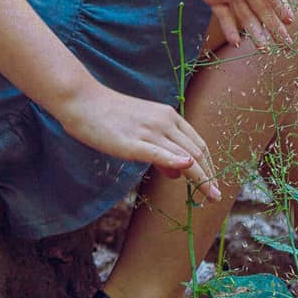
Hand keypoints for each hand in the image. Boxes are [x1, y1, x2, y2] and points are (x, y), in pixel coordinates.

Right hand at [52, 82, 222, 202]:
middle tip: (216, 196)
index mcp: (168, 115)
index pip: (199, 143)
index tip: (214, 184)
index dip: (210, 166)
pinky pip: (160, 153)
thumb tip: (179, 171)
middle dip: (210, 176)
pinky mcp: (133, 142)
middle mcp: (164, 121)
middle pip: (197, 152)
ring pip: (185, 156)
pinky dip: (176, 161)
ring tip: (211, 196)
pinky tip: (187, 169)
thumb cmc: (109, 115)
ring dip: (202, 179)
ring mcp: (149, 131)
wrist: (82, 100)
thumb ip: (161, 147)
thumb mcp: (141, 127)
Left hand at [158, 0, 294, 50]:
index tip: (290, 18)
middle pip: (263, 6)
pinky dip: (230, 29)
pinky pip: (224, 16)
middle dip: (275, 25)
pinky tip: (238, 44)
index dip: (280, 2)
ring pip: (247, 15)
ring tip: (267, 51)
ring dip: (257, 32)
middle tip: (289, 44)